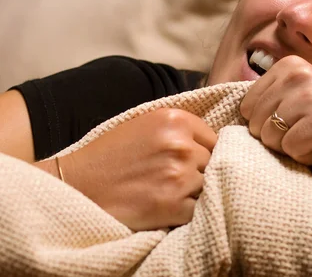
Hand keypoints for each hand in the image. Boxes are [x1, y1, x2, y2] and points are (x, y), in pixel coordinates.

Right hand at [60, 108, 215, 230]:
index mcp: (176, 120)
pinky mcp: (173, 206)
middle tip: (174, 178)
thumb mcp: (145, 124)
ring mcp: (179, 176)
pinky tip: (164, 206)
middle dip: (198, 171)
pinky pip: (196, 209)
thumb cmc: (110, 154)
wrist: (77, 186)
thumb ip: (180, 129)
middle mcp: (181, 145)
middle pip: (213, 162)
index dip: (204, 151)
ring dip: (192, 191)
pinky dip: (184, 211)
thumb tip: (214, 141)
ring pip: (207, 186)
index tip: (191, 160)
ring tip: (166, 191)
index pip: (214, 138)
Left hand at [240, 55, 311, 164]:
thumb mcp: (300, 95)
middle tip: (307, 131)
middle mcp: (297, 73)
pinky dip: (308, 155)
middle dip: (277, 138)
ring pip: (270, 139)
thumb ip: (270, 98)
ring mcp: (310, 94)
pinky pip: (292, 149)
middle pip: (255, 124)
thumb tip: (228, 116)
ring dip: (293, 148)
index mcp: (288, 65)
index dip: (266, 124)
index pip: (247, 107)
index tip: (295, 122)